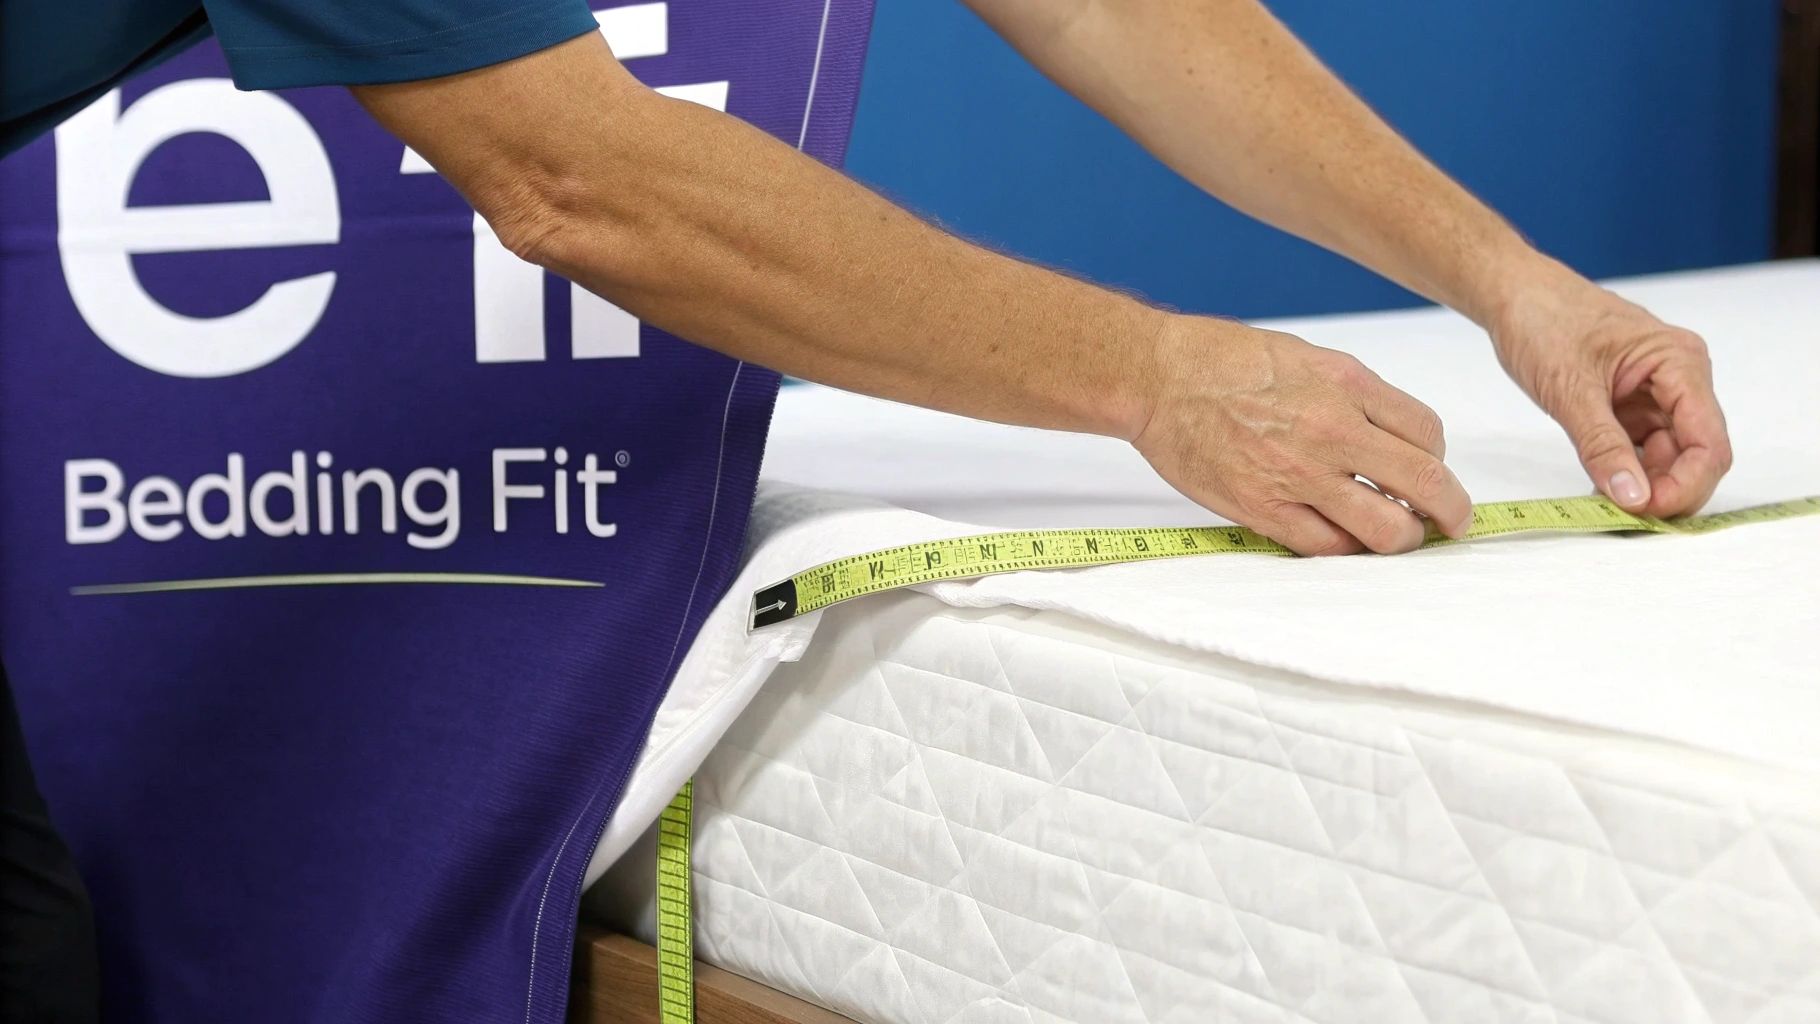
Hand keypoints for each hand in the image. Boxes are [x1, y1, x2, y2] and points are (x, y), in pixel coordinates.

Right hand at [1132, 315, 1472, 554]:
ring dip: (1401, 540)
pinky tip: (1342, 540)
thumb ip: (1353, 396)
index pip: (1428, 435)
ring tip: (1394, 538)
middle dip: (1450, 513)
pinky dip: (1345, 550)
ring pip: (1384, 530)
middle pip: (1426, 485)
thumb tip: (1390, 437)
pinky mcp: (1264, 509)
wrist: (1158, 378)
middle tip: (1450, 524)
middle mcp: (1333, 430)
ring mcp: (1299, 475)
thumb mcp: (1307, 357)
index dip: (1438, 461)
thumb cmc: (1224, 360)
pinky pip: (1327, 548)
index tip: (1429, 473)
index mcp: (1347, 385)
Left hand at [1489, 274, 1731, 516]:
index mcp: (1680, 364)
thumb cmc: (1544, 322)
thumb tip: (1632, 497)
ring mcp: (1656, 394)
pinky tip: (1604, 487)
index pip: (1708, 442)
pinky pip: (1640, 449)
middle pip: (1695, 454)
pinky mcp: (1630, 405)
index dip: (1687, 485)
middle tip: (1625, 515)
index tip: (1647, 511)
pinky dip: (1626, 471)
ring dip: (1646, 485)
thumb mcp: (1570, 390)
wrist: (1514, 295)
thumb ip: (1602, 446)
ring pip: (1668, 456)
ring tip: (1609, 503)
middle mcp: (1680, 380)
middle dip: (1668, 490)